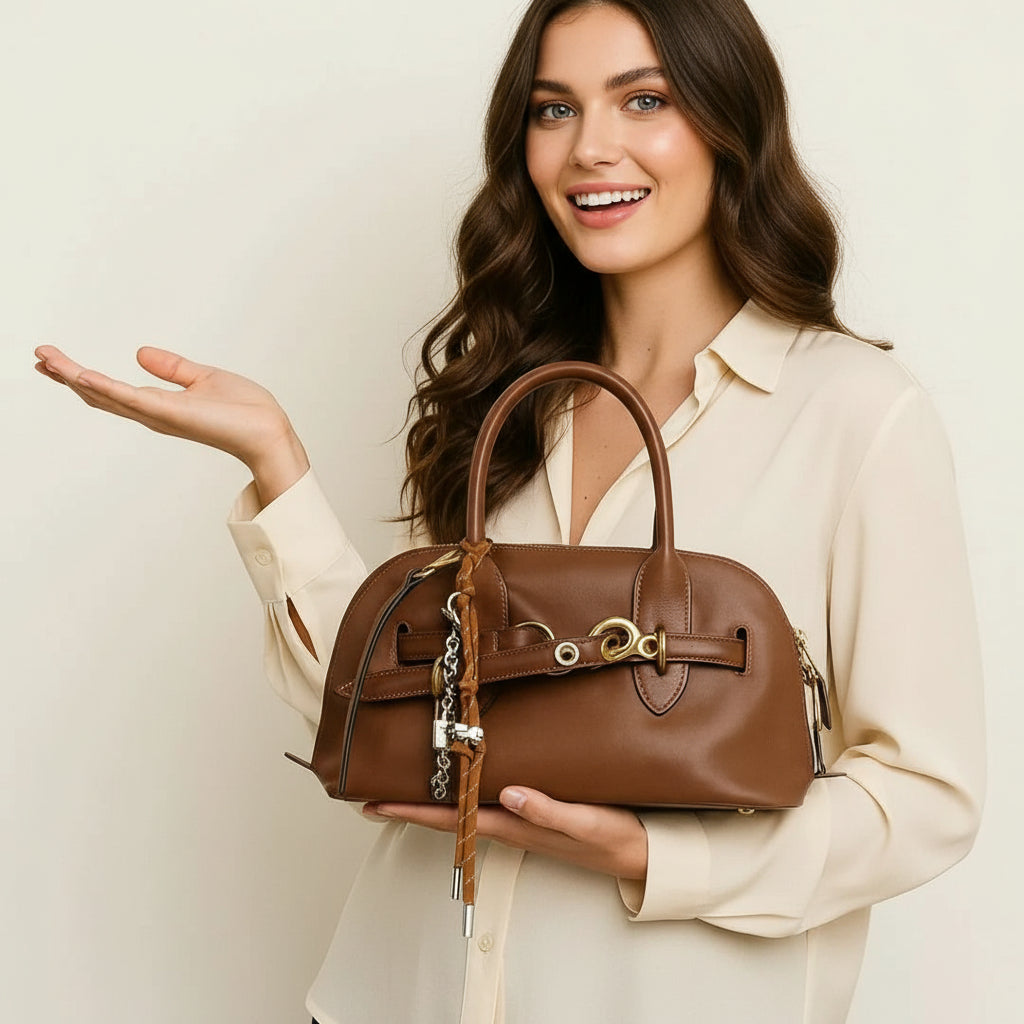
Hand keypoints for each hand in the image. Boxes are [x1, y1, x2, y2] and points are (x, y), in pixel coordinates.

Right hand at [34, 344, 308, 504]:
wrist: (268, 431)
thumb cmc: (245, 412)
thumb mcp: (203, 378)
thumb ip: (172, 368)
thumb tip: (140, 352)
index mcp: (160, 405)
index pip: (112, 390)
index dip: (81, 376)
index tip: (56, 359)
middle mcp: (154, 414)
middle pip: (100, 395)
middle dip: (67, 376)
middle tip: (38, 357)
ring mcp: (160, 415)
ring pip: (107, 395)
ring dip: (74, 377)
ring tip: (46, 359)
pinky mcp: (171, 414)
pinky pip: (131, 399)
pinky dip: (105, 387)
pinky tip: (81, 375)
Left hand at [363, 786, 647, 880]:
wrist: (644, 854)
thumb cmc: (616, 838)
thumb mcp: (585, 823)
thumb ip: (548, 811)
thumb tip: (507, 794)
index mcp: (516, 825)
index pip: (453, 819)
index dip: (413, 811)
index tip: (376, 803)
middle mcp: (511, 822)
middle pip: (449, 814)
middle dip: (411, 803)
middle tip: (374, 790)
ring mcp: (521, 818)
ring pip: (466, 808)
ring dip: (434, 797)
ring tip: (406, 781)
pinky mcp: (535, 809)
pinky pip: (489, 800)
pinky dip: (465, 790)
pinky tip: (463, 778)